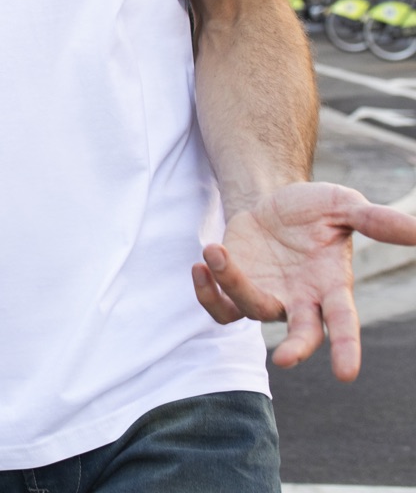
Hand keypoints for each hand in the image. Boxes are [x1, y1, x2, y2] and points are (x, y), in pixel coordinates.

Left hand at [191, 181, 415, 379]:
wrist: (272, 201)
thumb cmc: (313, 211)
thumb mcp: (344, 206)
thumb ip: (374, 220)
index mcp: (332, 286)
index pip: (343, 323)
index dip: (346, 347)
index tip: (346, 374)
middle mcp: (300, 300)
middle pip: (302, 334)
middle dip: (297, 348)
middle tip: (287, 359)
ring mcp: (267, 296)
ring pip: (251, 310)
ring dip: (232, 285)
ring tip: (216, 251)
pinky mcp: (236, 288)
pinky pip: (220, 308)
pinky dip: (206, 293)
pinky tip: (201, 264)